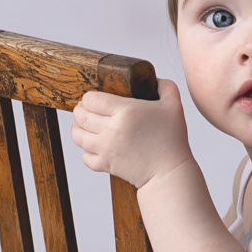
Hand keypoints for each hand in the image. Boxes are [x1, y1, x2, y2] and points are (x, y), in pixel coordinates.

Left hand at [70, 80, 192, 189]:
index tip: (95, 99)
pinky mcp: (105, 164)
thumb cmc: (172, 140)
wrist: (170, 172)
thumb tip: (154, 80)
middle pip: (80, 115)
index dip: (89, 97)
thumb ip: (165, 87)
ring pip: (77, 135)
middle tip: (86, 109)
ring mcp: (106, 148)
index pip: (91, 99)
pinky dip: (86, 151)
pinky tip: (94, 146)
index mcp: (126, 111)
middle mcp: (112, 129)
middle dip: (80, 110)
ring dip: (78, 128)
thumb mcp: (174, 106)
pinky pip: (84, 157)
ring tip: (85, 126)